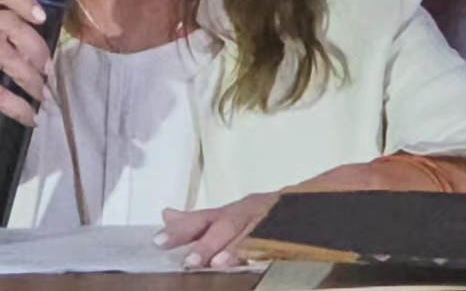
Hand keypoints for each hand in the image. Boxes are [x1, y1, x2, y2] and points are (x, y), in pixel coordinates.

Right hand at [0, 0, 53, 149]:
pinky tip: (29, 117)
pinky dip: (16, 105)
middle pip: (7, 22)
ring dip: (29, 78)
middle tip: (48, 71)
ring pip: (3, 53)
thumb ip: (8, 43)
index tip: (42, 19)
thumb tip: (48, 44)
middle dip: (36, 48)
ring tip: (41, 95)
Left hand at [155, 192, 279, 268]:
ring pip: (251, 232)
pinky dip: (265, 250)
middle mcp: (246, 213)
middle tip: (190, 260)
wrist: (305, 201)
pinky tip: (256, 261)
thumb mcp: (225, 215)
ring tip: (218, 264)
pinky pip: (276, 240)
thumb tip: (165, 215)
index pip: (202, 218)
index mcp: (229, 212)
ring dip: (235, 248)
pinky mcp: (286, 231)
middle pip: (226, 224)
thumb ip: (197, 220)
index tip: (159, 241)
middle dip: (208, 242)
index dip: (181, 229)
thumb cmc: (257, 213)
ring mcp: (268, 221)